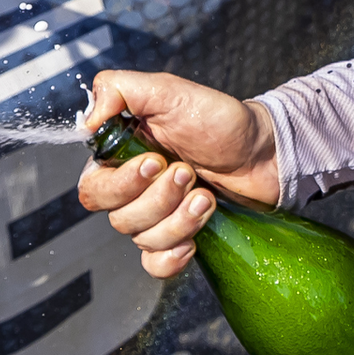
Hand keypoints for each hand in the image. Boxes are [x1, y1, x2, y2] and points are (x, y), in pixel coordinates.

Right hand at [77, 70, 283, 277]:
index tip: (157, 161)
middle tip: (189, 172)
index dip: (121, 183)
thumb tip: (88, 119)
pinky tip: (192, 243)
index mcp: (121, 157)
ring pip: (142, 240)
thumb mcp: (169, 92)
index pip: (93, 188)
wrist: (265, 152)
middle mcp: (132, 190)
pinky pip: (156, 265)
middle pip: (119, 218)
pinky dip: (171, 258)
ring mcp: (155, 217)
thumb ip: (121, 89)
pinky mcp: (177, 237)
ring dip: (178, 221)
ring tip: (206, 196)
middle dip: (159, 199)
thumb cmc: (218, 120)